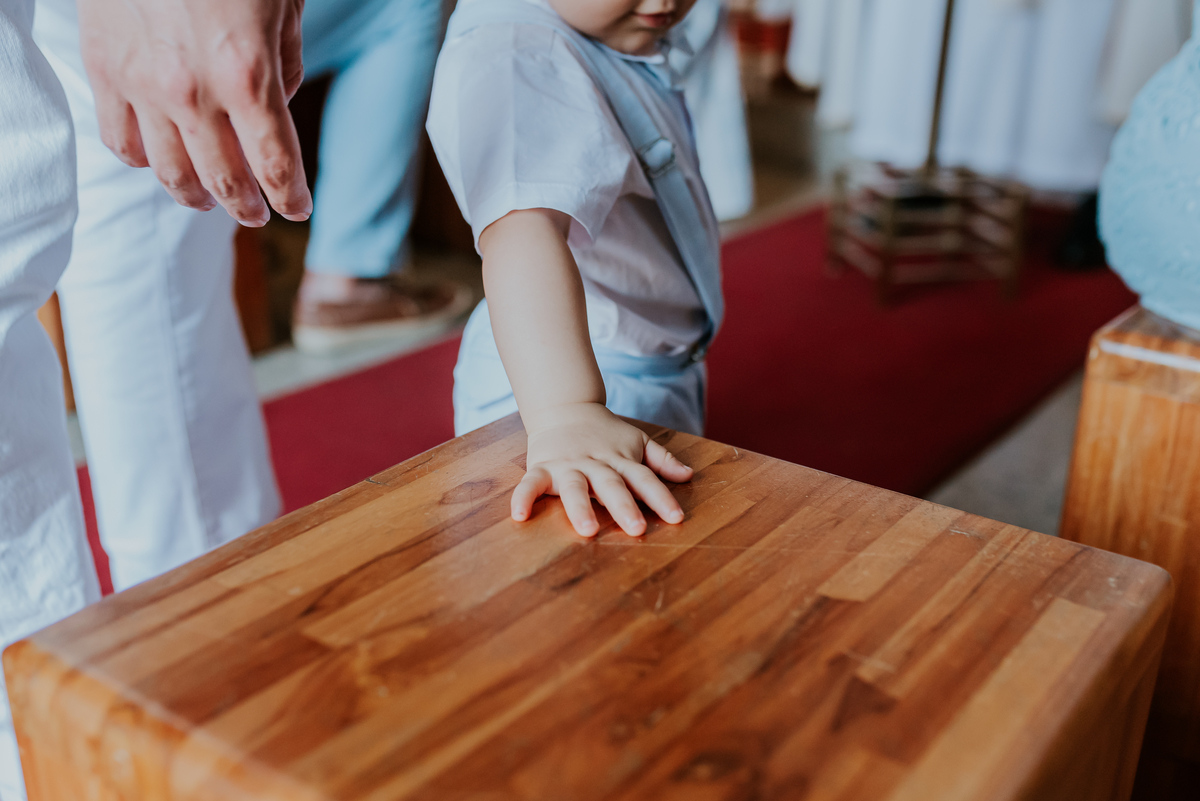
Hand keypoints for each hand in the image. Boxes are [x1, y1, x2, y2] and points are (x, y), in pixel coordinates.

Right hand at [77, 0, 311, 225]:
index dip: (291, 197)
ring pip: (169, 172)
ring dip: (195, 195)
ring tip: (211, 199)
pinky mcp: (103, 69)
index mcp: (248, 76)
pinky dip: (144, 160)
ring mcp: (141, 86)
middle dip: (246, 207)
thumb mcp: (284, 5)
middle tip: (257, 214)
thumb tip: (279, 107)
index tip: (298, 210)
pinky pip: (120, 140)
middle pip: (224, 181)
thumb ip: (284, 64)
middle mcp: (193, 92)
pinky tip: (161, 159)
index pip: (276, 165)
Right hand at [515, 403, 693, 536]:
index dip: (660, 497)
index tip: (676, 518)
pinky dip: (523, 497)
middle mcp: (595, 463)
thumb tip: (689, 475)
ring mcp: (567, 465)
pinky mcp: (542, 467)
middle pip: (611, 485)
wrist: (565, 407)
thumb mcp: (637, 441)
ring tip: (588, 530)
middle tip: (637, 529)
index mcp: (620, 459)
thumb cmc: (605, 432)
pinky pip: (530, 483)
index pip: (645, 479)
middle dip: (624, 507)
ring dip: (580, 507)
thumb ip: (661, 459)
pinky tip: (520, 516)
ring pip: (574, 487)